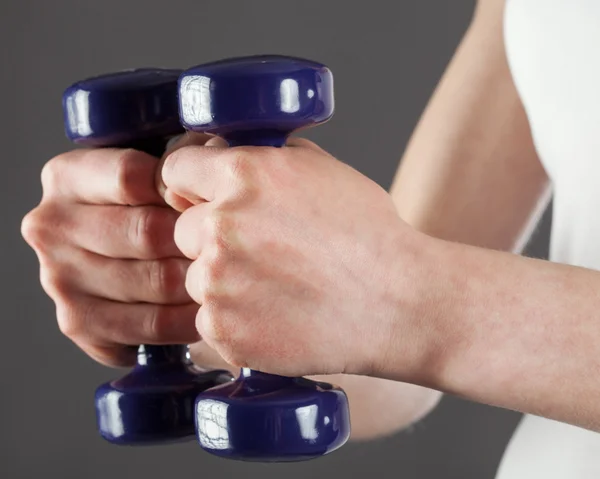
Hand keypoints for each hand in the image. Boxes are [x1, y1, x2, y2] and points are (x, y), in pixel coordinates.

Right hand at [21, 137, 210, 366]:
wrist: (119, 256)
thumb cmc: (147, 205)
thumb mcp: (155, 165)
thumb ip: (182, 156)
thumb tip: (214, 151)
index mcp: (65, 176)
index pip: (131, 176)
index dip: (181, 188)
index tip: (210, 197)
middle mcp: (51, 226)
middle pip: (146, 232)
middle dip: (198, 238)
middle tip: (234, 243)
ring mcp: (59, 277)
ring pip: (155, 281)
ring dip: (201, 280)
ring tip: (231, 274)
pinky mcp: (77, 321)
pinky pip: (149, 326)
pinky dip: (187, 321)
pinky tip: (207, 311)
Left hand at [160, 137, 427, 377]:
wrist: (399, 302)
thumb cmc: (368, 234)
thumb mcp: (320, 169)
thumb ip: (261, 157)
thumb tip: (219, 154)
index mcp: (242, 175)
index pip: (174, 170)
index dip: (188, 186)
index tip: (198, 200)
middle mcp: (221, 226)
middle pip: (181, 229)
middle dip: (209, 238)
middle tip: (256, 252)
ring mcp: (218, 283)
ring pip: (194, 277)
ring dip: (223, 281)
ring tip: (274, 287)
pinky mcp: (224, 330)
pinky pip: (209, 318)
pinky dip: (234, 318)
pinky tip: (275, 314)